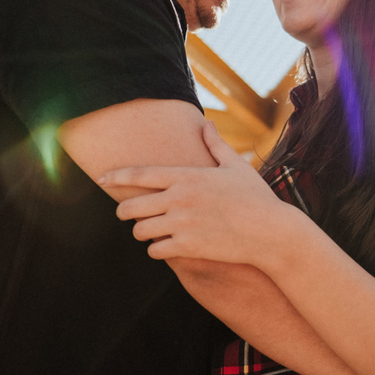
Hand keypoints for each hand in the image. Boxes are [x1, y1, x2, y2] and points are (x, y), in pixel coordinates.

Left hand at [100, 122, 295, 264]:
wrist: (271, 232)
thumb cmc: (257, 198)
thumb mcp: (237, 167)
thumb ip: (216, 145)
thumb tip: (206, 124)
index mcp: (188, 176)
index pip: (140, 174)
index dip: (116, 176)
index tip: (102, 178)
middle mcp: (180, 199)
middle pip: (132, 207)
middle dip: (125, 212)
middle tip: (129, 215)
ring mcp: (182, 224)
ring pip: (141, 231)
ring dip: (143, 232)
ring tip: (152, 232)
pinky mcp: (188, 247)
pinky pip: (156, 251)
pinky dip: (158, 250)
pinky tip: (167, 247)